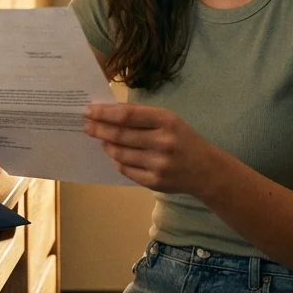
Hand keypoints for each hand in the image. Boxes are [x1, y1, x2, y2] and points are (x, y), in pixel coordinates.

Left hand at [83, 103, 221, 193]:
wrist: (206, 170)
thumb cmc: (183, 139)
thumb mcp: (169, 119)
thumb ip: (141, 114)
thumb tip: (108, 110)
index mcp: (166, 121)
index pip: (127, 116)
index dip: (104, 113)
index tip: (89, 111)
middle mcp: (163, 143)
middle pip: (120, 135)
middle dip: (99, 129)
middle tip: (87, 126)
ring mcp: (158, 164)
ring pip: (120, 154)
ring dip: (106, 146)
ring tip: (101, 140)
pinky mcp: (154, 182)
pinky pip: (126, 170)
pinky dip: (118, 161)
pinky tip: (116, 155)